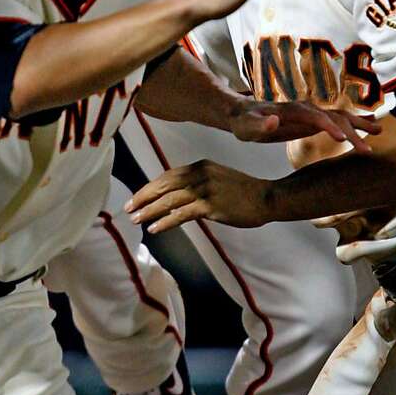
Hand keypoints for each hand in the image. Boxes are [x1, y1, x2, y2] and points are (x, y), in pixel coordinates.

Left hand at [127, 160, 270, 234]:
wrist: (267, 197)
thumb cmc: (243, 192)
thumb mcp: (218, 178)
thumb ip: (198, 182)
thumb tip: (176, 195)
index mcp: (200, 166)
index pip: (167, 176)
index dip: (149, 187)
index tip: (136, 197)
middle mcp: (200, 174)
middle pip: (164, 185)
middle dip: (143, 197)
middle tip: (128, 208)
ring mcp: (206, 189)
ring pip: (169, 200)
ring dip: (149, 210)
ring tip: (136, 220)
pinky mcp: (211, 206)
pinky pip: (182, 213)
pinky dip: (165, 221)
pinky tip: (155, 228)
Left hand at [231, 98, 379, 148]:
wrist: (243, 113)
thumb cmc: (244, 122)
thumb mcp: (246, 127)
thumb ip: (259, 125)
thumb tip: (274, 121)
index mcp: (292, 110)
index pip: (316, 116)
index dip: (329, 127)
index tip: (343, 139)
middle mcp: (306, 108)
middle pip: (334, 117)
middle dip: (353, 131)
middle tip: (368, 150)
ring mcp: (311, 113)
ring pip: (340, 116)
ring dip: (359, 124)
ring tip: (380, 131)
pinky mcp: (314, 119)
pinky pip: (338, 120)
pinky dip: (354, 124)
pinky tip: (368, 129)